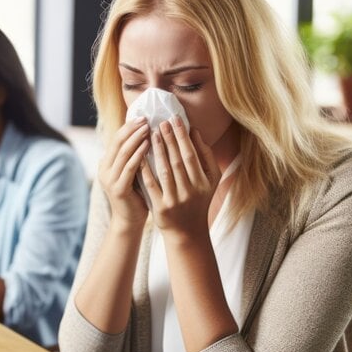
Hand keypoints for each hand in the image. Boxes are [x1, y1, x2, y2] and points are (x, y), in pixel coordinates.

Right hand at [98, 116, 150, 230]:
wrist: (130, 221)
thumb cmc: (135, 195)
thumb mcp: (132, 172)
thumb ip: (133, 157)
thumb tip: (145, 135)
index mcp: (106, 164)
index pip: (116, 139)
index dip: (128, 127)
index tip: (142, 117)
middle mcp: (104, 169)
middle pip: (117, 143)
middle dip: (132, 129)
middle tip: (146, 118)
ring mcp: (109, 179)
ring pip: (123, 153)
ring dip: (136, 138)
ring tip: (148, 128)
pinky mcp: (118, 189)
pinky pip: (129, 167)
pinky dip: (139, 154)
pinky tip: (149, 146)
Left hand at [140, 116, 219, 238]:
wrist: (187, 232)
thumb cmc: (199, 200)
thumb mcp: (212, 181)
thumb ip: (207, 157)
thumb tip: (196, 132)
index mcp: (204, 183)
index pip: (191, 155)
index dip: (183, 136)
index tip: (176, 120)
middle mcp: (191, 191)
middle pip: (178, 160)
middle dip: (169, 139)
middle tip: (161, 122)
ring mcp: (175, 200)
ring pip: (164, 170)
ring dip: (158, 151)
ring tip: (152, 133)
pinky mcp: (161, 207)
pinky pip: (151, 184)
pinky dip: (145, 170)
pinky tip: (139, 156)